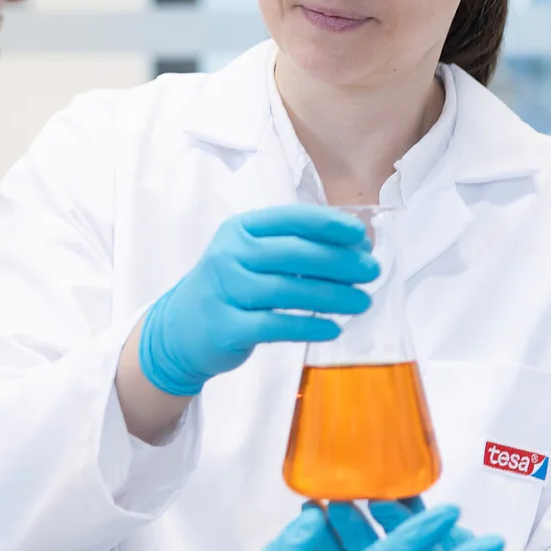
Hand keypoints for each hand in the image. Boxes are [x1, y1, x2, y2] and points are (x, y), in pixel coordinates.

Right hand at [139, 206, 379, 396]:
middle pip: (292, 254)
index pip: (289, 219)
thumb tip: (355, 250)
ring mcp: (224, 291)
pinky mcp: (225, 327)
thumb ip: (295, 249)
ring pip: (287, 291)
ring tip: (362, 302)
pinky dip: (309, 327)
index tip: (360, 236)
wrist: (179, 330)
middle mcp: (229, 255)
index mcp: (240, 230)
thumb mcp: (252, 257)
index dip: (327, 225)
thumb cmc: (230, 287)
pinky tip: (334, 328)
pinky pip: (275, 326)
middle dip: (339, 262)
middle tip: (371, 272)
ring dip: (332, 296)